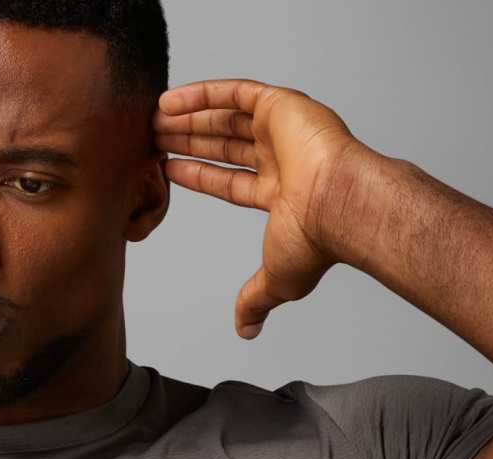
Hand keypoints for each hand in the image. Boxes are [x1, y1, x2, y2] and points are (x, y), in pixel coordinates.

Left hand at [153, 78, 377, 338]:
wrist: (339, 206)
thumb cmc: (315, 242)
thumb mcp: (276, 280)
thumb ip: (255, 301)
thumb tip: (246, 332)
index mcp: (282, 194)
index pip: (231, 180)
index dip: (199, 176)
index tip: (169, 169)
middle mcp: (283, 159)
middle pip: (224, 145)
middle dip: (188, 142)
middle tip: (154, 138)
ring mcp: (283, 130)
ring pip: (226, 118)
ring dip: (189, 117)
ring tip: (154, 117)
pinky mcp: (282, 105)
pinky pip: (236, 92)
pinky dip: (201, 94)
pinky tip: (170, 100)